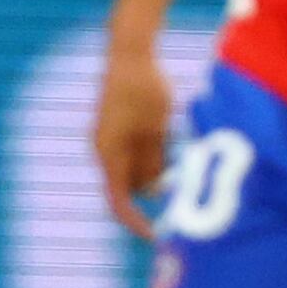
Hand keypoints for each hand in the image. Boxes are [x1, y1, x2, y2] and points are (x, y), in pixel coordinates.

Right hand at [91, 40, 178, 235]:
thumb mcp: (156, 129)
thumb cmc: (145, 89)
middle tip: (182, 192)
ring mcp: (110, 137)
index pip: (119, 200)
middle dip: (152, 192)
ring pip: (133, 168)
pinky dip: (153, 156)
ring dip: (155, 171)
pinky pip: (134, 151)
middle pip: (127, 186)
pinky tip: (171, 141)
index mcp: (109, 153)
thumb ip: (153, 162)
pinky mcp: (118, 125)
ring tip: (181, 162)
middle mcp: (104, 149)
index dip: (135, 222)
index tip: (156, 236)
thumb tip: (153, 192)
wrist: (130, 51)